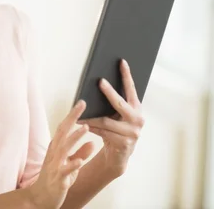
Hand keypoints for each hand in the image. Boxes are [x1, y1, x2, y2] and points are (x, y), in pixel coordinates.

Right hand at [27, 100, 94, 208]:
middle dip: (73, 118)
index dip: (73, 115)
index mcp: (57, 148)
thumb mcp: (70, 165)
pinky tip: (80, 161)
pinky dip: (72, 164)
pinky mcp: (57, 178)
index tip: (82, 103)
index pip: (64, 127)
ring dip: (74, 138)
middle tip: (82, 105)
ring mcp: (54, 165)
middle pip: (63, 132)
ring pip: (64, 148)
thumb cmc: (56, 179)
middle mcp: (54, 153)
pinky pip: (65, 170)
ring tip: (85, 128)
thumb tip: (92, 142)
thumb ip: (80, 154)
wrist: (41, 197)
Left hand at [79, 59, 144, 177]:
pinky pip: (103, 133)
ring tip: (79, 108)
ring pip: (106, 121)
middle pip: (120, 103)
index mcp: (136, 108)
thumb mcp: (116, 116)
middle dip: (109, 92)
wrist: (119, 155)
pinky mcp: (124, 144)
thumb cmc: (115, 130)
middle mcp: (138, 119)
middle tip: (100, 81)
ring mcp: (133, 133)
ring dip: (91, 116)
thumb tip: (98, 84)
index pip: (131, 89)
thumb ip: (113, 103)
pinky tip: (81, 123)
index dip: (126, 75)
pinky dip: (91, 127)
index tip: (121, 61)